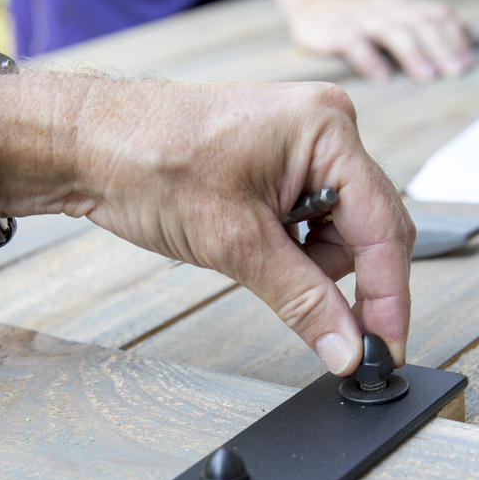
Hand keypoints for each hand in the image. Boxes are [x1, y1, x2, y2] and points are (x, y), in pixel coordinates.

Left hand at [60, 78, 413, 373]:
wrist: (90, 145)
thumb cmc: (148, 161)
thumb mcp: (235, 243)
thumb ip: (303, 299)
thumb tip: (347, 345)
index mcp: (328, 130)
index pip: (383, 229)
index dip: (388, 298)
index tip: (386, 349)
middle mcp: (326, 130)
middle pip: (368, 230)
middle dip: (342, 281)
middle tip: (332, 334)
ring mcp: (304, 145)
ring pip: (339, 233)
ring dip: (308, 265)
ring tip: (250, 254)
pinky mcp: (281, 163)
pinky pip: (311, 221)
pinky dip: (290, 249)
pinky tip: (251, 244)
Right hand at [272, 0, 473, 81]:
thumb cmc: (362, 14)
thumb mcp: (395, 11)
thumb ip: (424, 22)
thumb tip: (465, 31)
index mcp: (404, 5)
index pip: (436, 15)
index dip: (454, 37)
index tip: (469, 62)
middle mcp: (386, 9)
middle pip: (419, 24)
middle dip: (440, 47)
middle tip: (456, 71)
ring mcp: (361, 19)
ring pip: (392, 32)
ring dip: (413, 54)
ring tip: (428, 76)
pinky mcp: (336, 32)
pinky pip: (355, 45)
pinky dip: (371, 61)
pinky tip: (383, 78)